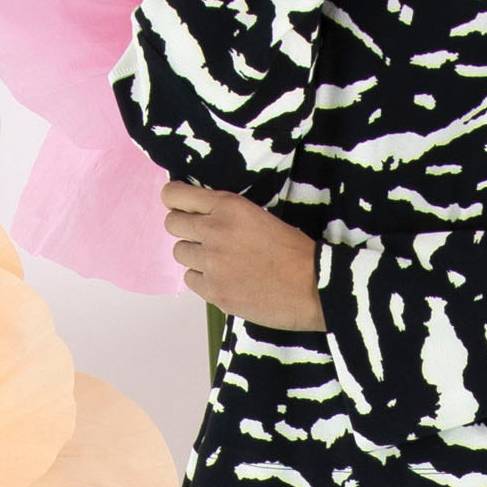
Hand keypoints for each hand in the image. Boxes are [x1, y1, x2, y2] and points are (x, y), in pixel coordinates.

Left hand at [161, 183, 325, 329]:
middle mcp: (214, 231)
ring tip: (220, 261)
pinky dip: (204, 279)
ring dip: (195, 255)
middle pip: (172, 224)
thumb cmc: (295, 251)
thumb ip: (227, 214)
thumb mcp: (260, 217)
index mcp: (229, 206)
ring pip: (180, 253)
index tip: (181, 206)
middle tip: (203, 237)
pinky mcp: (214, 291)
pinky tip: (226, 279)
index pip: (175, 195)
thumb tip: (199, 215)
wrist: (315, 287)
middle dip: (184, 228)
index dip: (175, 201)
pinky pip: (190, 279)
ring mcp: (211, 263)